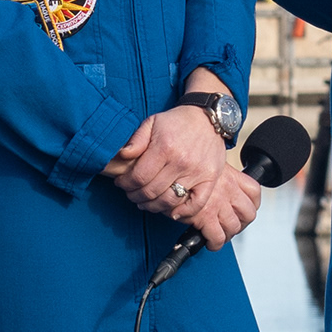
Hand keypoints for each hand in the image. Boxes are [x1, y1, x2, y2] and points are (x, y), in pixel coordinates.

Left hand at [110, 104, 257, 249]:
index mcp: (164, 147)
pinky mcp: (209, 179)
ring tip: (146, 202)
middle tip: (131, 193)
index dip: (125, 184)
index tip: (121, 183)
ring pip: (169, 201)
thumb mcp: (152, 122)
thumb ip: (136, 140)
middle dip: (135, 196)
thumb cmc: (177, 122)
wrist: (208, 119)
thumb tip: (122, 155)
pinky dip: (183, 212)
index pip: (139, 177)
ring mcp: (197, 173)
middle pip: (151, 192)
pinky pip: (196, 204)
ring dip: (153, 207)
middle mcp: (181, 162)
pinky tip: (172, 212)